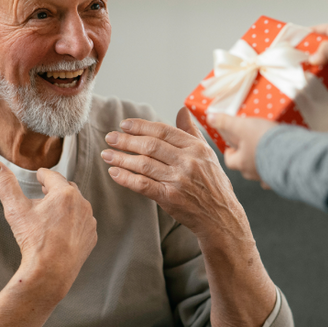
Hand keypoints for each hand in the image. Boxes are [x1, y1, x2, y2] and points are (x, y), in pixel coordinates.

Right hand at [0, 161, 96, 291]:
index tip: (39, 175)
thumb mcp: (16, 210)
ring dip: (66, 206)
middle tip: (45, 191)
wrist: (51, 271)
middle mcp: (82, 204)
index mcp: (65, 193)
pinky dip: (74, 222)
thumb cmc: (34, 240)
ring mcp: (89, 221)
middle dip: (56, 189)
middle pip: (68, 189)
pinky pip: (83, 224)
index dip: (43, 175)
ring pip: (77, 206)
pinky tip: (63, 229)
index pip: (53, 176)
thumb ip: (5, 184)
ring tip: (53, 211)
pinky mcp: (91, 237)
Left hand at [102, 107, 247, 239]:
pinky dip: (126, 178)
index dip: (141, 126)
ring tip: (106, 154)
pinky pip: (143, 185)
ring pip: (143, 164)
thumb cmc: (214, 185)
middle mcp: (188, 162)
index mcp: (196, 148)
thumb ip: (191, 131)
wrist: (221, 217)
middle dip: (126, 140)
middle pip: (150, 146)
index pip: (163, 131)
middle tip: (110, 137)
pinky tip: (114, 172)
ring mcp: (179, 180)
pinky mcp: (170, 198)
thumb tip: (182, 109)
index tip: (124, 125)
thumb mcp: (208, 154)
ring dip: (121, 158)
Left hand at [207, 113, 277, 183]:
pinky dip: (276, 170)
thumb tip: (209, 118)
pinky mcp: (282, 177)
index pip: (230, 161)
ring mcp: (268, 177)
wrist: (291, 154)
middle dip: (246, 157)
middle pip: (244, 167)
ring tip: (268, 152)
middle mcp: (253, 173)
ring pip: (260, 172)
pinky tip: (282, 162)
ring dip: (262, 163)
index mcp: (241, 162)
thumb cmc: (264, 140)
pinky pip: (277, 176)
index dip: (230, 152)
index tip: (233, 145)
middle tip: (252, 145)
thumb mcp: (243, 126)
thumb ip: (226, 122)